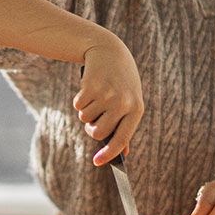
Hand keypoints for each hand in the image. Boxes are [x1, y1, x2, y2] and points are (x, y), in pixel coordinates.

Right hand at [74, 37, 143, 165]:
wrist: (109, 52)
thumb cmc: (121, 82)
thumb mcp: (130, 102)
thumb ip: (125, 127)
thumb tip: (122, 153)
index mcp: (136, 109)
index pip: (122, 139)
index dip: (109, 154)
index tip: (97, 162)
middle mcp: (122, 103)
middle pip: (98, 133)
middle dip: (92, 130)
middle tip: (93, 121)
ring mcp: (106, 95)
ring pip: (86, 119)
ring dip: (86, 112)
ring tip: (96, 97)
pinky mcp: (90, 87)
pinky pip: (78, 106)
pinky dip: (79, 101)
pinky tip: (89, 89)